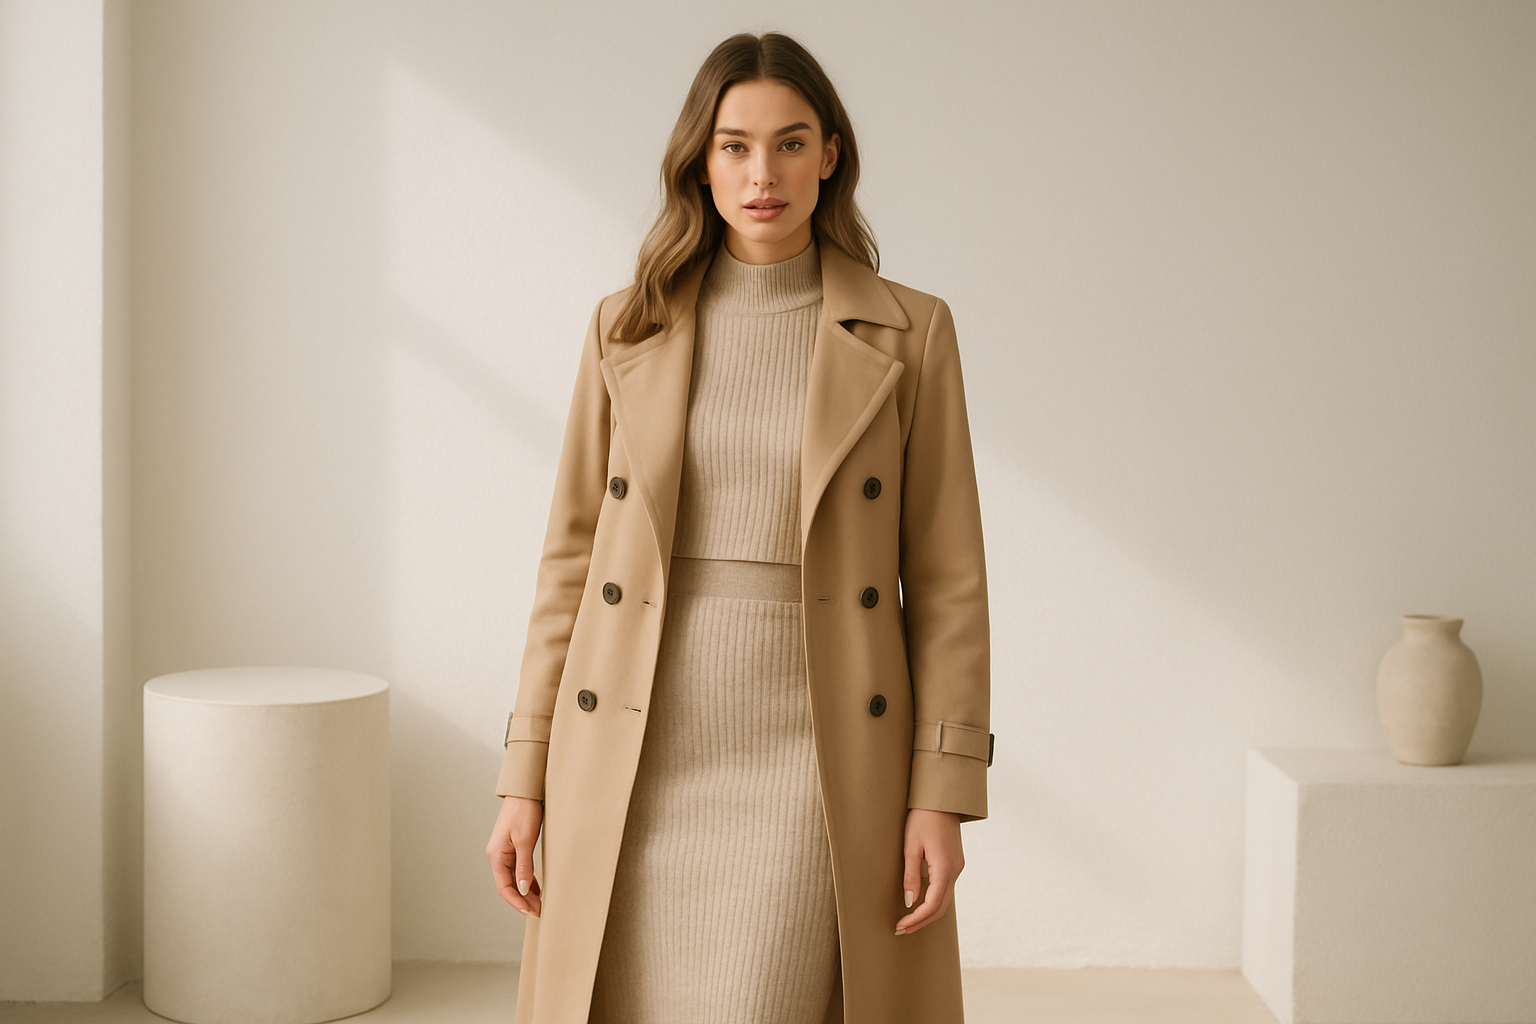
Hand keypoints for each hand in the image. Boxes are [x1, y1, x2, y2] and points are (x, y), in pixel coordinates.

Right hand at [486, 795, 543, 915]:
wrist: (525, 792)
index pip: (505, 888)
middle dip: (524, 900)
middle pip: (509, 886)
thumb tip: (523, 890)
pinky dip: (527, 880)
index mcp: (496, 856)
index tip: (532, 912)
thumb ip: (524, 867)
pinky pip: (518, 870)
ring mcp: (504, 852)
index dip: (518, 902)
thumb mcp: (525, 841)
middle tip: (541, 911)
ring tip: (541, 904)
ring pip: (514, 879)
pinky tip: (538, 889)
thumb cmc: (524, 812)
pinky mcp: (513, 848)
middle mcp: (497, 856)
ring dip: (526, 892)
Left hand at [895, 807, 962, 935]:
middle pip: (941, 907)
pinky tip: (921, 903)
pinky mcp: (955, 862)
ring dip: (928, 913)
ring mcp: (958, 867)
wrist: (942, 799)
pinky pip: (946, 888)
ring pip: (945, 899)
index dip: (916, 919)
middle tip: (902, 929)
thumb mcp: (911, 846)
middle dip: (922, 921)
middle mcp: (955, 871)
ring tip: (909, 921)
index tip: (900, 925)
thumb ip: (910, 875)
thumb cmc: (923, 819)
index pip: (932, 904)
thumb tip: (909, 902)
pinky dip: (934, 900)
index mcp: (944, 869)